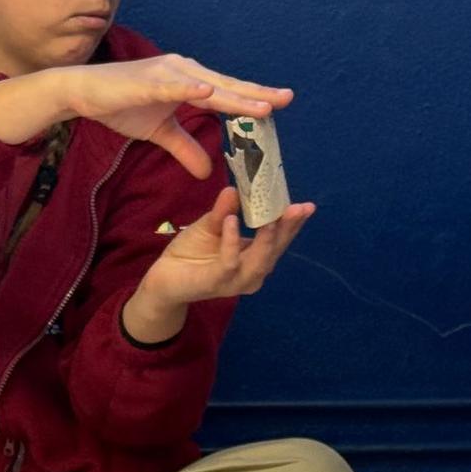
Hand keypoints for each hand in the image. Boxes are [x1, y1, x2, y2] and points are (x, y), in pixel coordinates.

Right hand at [0, 56, 291, 178]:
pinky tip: (211, 93)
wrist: (83, 93)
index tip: (280, 105)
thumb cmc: (120, 105)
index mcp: (190, 82)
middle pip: (227, 87)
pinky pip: (175, 85)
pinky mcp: (148, 79)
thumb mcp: (159, 133)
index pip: (228, 94)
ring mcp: (168, 73)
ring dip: (235, 96)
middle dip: (256, 95)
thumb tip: (207, 171)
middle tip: (286, 99)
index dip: (253, 100)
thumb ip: (185, 148)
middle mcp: (185, 71)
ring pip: (209, 87)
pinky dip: (192, 88)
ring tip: (262, 106)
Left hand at [122, 188, 316, 341]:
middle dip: (288, 229)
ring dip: (266, 240)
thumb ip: (225, 210)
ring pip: (258, 262)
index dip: (292, 223)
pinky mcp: (216, 282)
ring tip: (271, 219)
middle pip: (275, 250)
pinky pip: (229, 263)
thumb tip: (235, 189)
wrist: (164, 278)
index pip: (279, 239)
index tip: (306, 206)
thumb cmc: (192, 252)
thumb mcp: (211, 225)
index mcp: (255, 256)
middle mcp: (252, 272)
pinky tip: (231, 223)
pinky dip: (231, 242)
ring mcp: (236, 281)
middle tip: (299, 208)